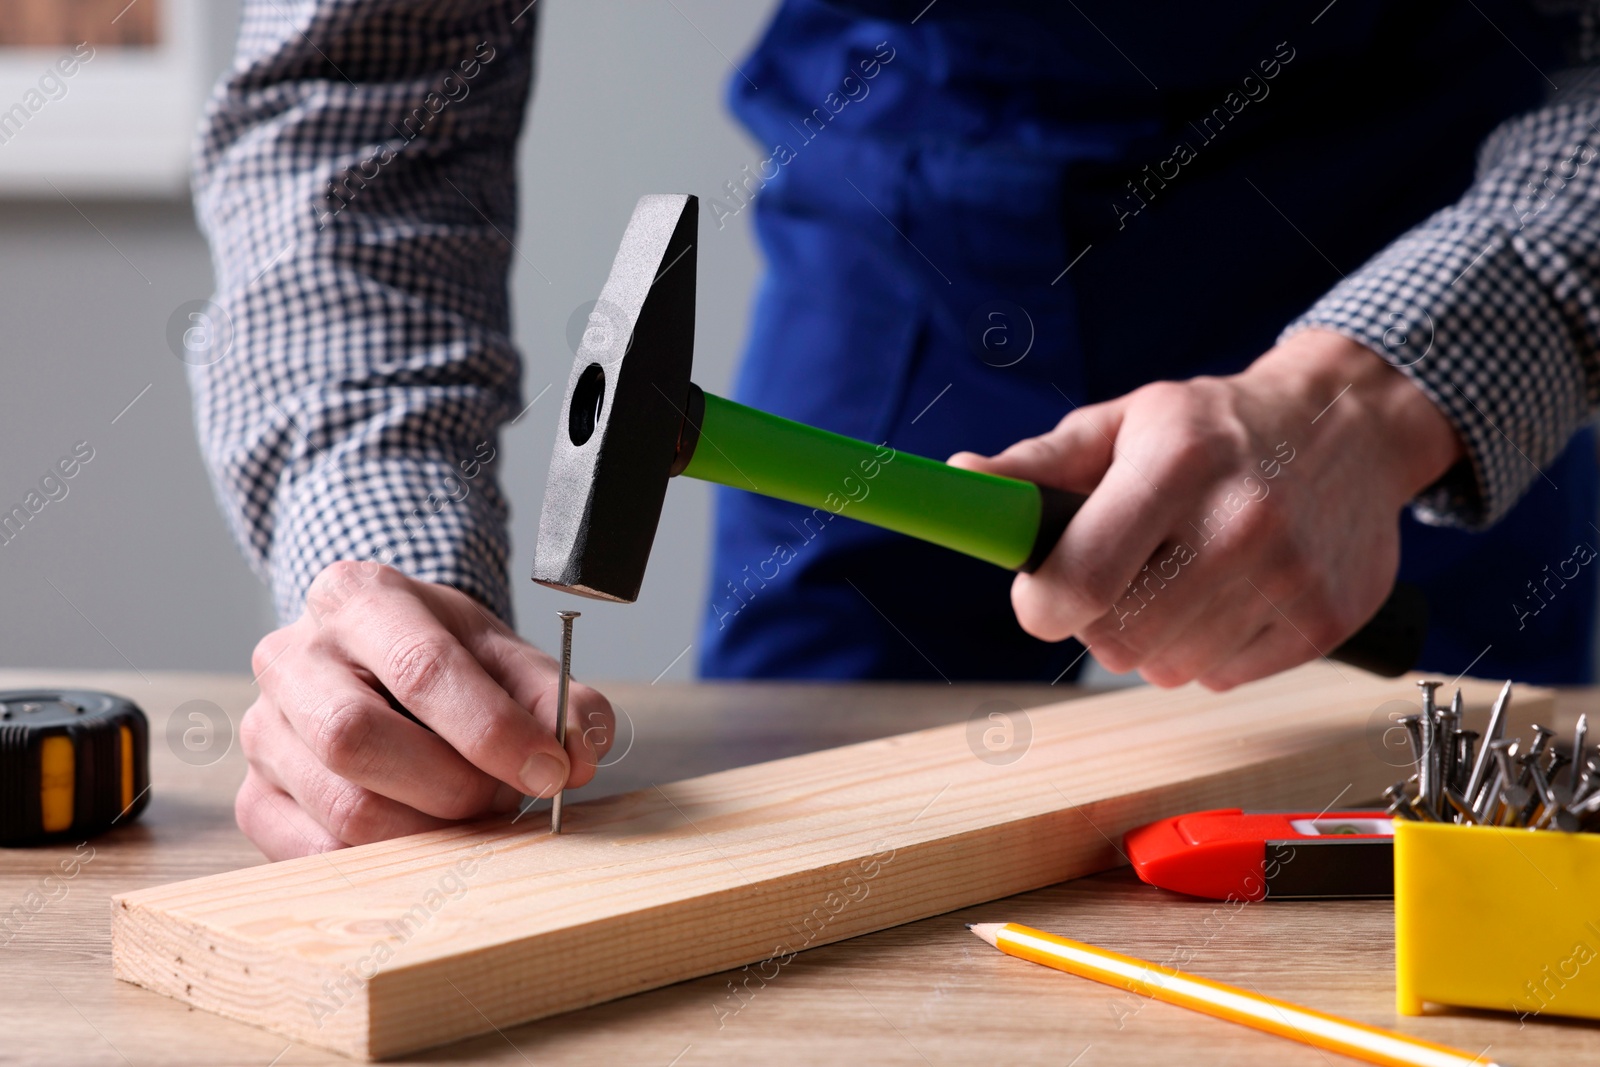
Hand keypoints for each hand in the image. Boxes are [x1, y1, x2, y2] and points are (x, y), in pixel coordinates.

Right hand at [237, 562, 612, 857]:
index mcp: (358, 598)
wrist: (380, 662)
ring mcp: (264, 731)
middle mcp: (292, 657)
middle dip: (451, 785)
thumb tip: (581, 752)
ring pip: (341, 807)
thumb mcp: (506, 654)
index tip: (549, 769)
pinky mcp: (255, 798)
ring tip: (470, 809)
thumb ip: (555, 695)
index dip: (492, 728)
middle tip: (503, 797)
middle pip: (357, 739)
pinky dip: (388, 862)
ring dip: (429, 830)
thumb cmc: (443, 657)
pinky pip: (318, 854)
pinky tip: (427, 838)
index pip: (421, 668)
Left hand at [950, 329, 1463, 689]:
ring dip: (1152, 640)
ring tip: (1178, 579)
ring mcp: (1290, 577)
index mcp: (1176, 465)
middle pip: (1117, 640)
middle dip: (1096, 620)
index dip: (1041, 604)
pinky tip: (1228, 595)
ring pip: (1166, 669)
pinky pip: (1222, 678)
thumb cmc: (1215, 428)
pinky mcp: (1325, 622)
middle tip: (1118, 577)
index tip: (1041, 596)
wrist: (1351, 426)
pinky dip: (1209, 651)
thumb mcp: (1123, 424)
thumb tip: (963, 479)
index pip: (1080, 580)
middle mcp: (1240, 522)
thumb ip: (1036, 465)